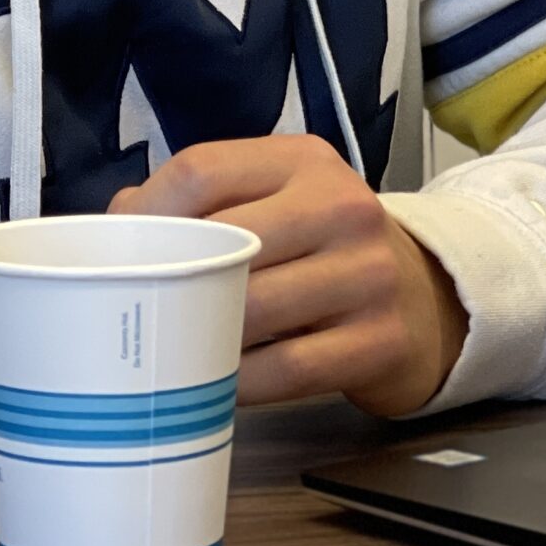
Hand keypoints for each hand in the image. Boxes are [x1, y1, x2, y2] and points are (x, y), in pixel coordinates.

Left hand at [109, 135, 469, 418]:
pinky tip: (219, 384)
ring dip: (203, 338)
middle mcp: (343, 206)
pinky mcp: (381, 340)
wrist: (427, 298)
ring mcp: (369, 274)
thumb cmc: (323, 247)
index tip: (121, 250)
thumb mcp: (276, 201)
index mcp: (303, 161)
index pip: (203, 171)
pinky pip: (286, 370)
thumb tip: (117, 224)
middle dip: (172, 284)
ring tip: (174, 350)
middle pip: (225, 246)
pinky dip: (240, 383)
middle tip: (139, 311)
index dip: (149, 212)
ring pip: (253, 311)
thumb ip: (203, 202)